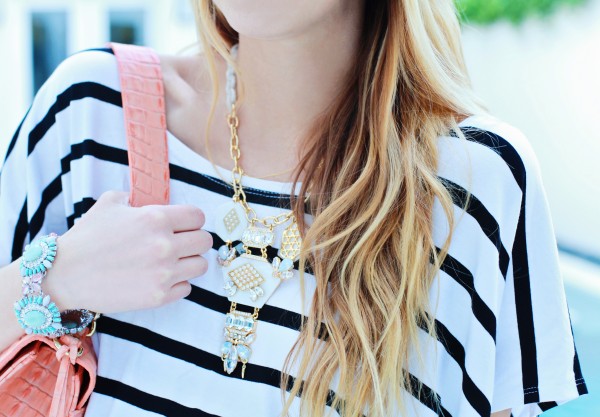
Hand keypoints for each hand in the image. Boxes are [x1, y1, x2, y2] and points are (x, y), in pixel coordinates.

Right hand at [44, 191, 211, 313]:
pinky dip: (177, 283)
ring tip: (173, 261)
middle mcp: (165, 245)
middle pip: (205, 241)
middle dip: (194, 240)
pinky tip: (161, 278)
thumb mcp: (110, 203)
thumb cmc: (87, 237)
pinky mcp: (158, 296)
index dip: (192, 219)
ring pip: (201, 265)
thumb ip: (136, 198)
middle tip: (180, 243)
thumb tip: (151, 200)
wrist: (66, 274)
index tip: (184, 224)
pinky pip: (187, 288)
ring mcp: (164, 273)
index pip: (198, 216)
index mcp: (156, 218)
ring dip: (190, 262)